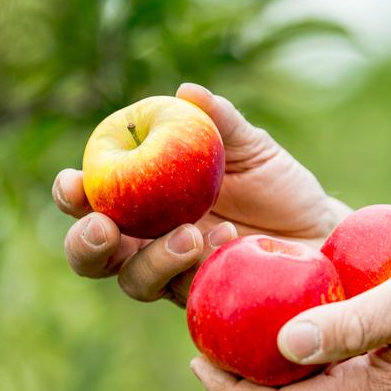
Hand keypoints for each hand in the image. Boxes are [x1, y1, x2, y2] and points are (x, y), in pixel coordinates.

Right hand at [53, 83, 349, 305]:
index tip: (73, 184)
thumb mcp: (250, 147)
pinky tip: (229, 241)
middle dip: (86, 242)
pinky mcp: (201, 298)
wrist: (319, 231)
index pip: (91, 198)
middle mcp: (146, 238)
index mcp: (143, 197)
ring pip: (134, 280)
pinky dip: (198, 268)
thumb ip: (219, 121)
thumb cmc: (276, 183)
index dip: (71, 194)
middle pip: (92, 252)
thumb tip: (187, 92)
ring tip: (190, 234)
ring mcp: (172, 273)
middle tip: (105, 228)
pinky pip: (184, 291)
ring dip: (152, 259)